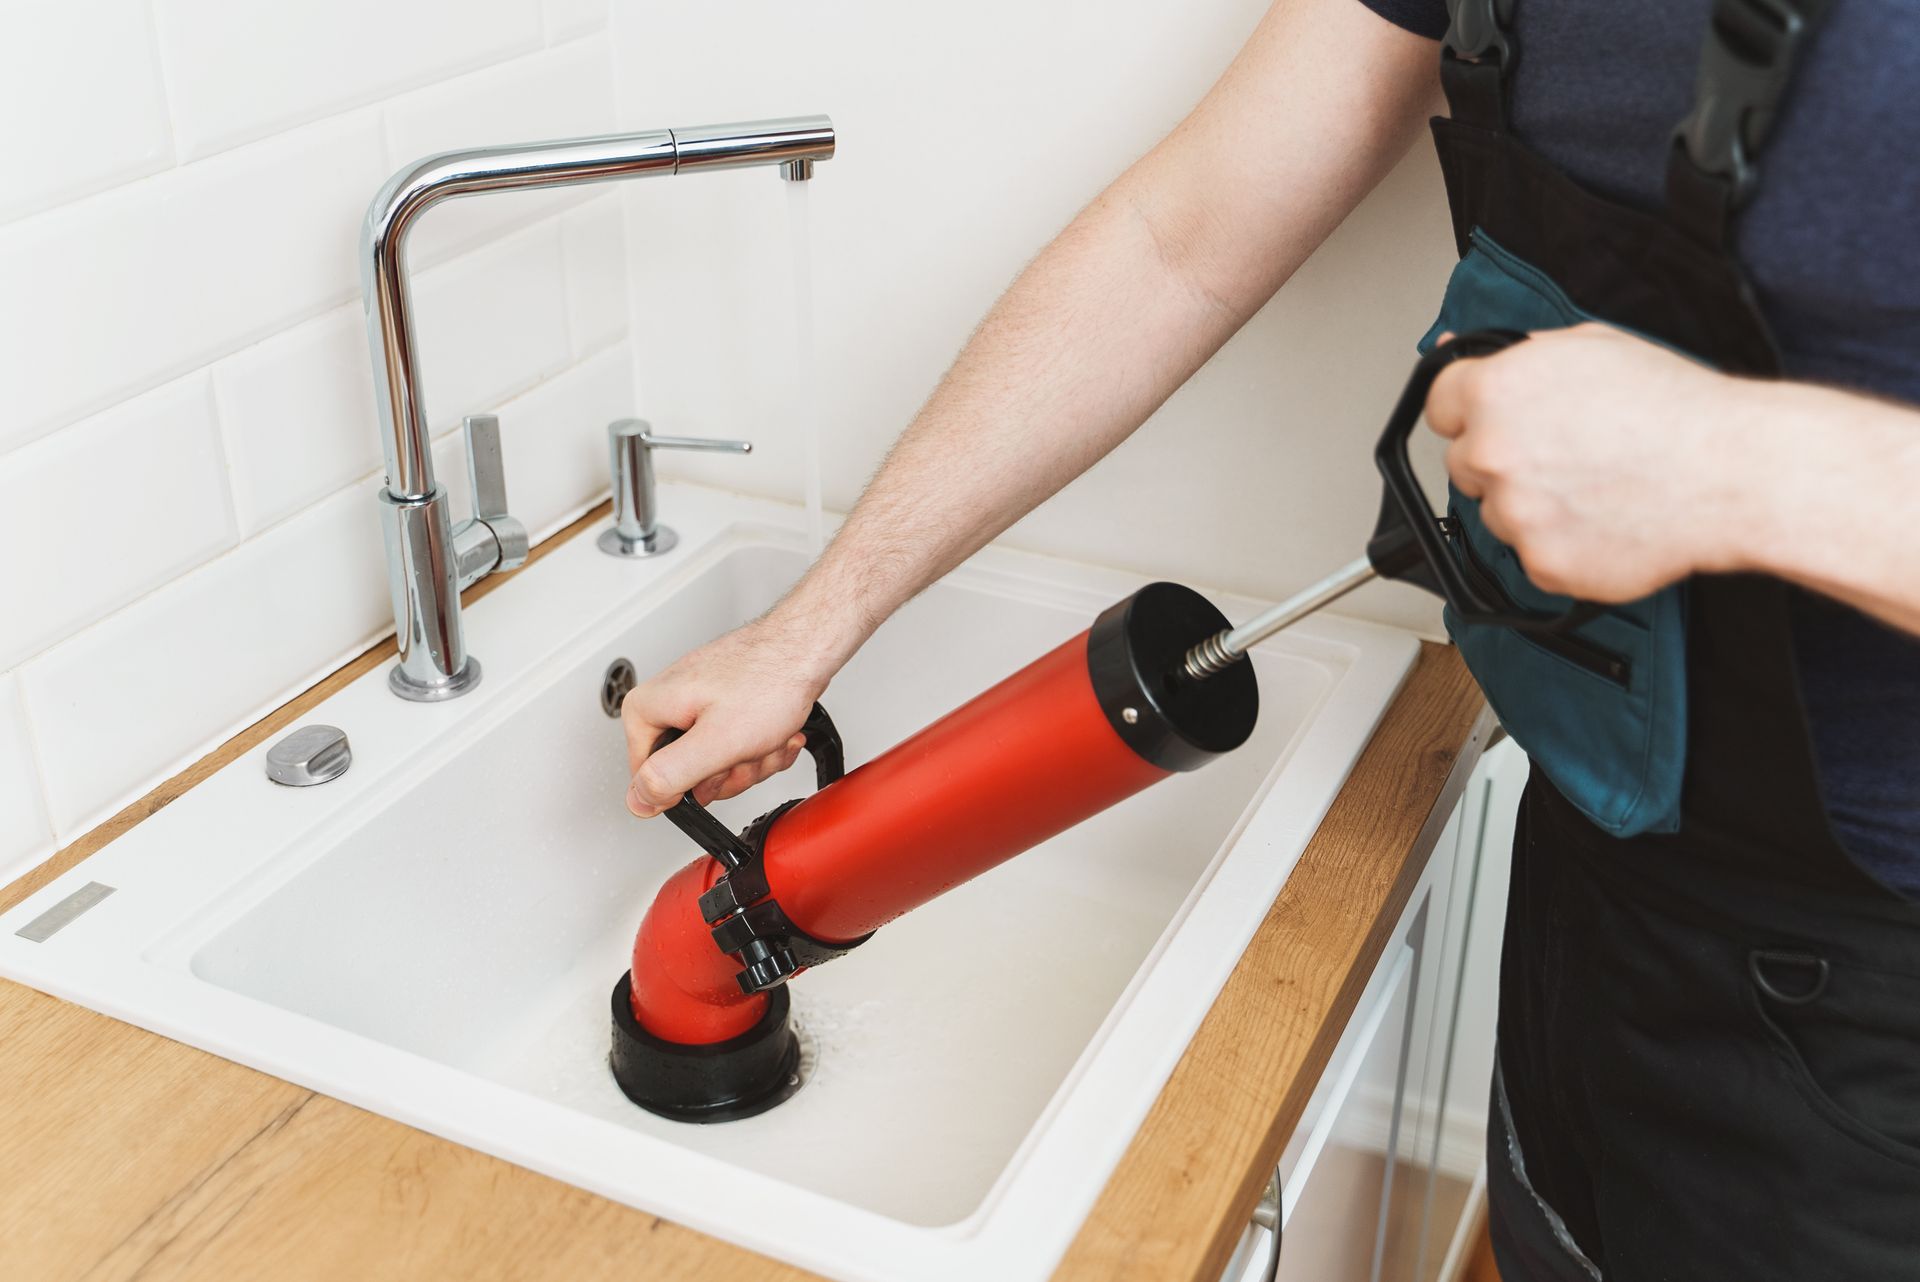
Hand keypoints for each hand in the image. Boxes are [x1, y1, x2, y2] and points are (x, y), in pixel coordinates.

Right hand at [621, 618, 832, 816]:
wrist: (806, 648)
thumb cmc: (769, 680)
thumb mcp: (714, 743)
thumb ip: (670, 776)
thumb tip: (638, 801)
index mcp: (647, 710)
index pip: (650, 781)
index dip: (690, 788)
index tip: (716, 772)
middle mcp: (665, 704)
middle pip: (689, 775)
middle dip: (730, 772)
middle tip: (748, 751)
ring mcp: (696, 703)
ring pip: (719, 763)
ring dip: (753, 759)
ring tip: (768, 737)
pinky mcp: (723, 705)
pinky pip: (737, 745)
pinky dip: (762, 746)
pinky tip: (777, 733)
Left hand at [1425, 323, 1757, 602]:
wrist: (1730, 471)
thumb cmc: (1673, 406)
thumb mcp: (1591, 346)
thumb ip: (1518, 354)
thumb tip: (1458, 353)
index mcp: (1496, 391)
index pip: (1438, 404)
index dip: (1468, 410)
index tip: (1491, 418)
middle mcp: (1493, 453)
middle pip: (1465, 463)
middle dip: (1501, 459)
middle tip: (1564, 454)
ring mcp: (1514, 514)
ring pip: (1498, 513)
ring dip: (1532, 505)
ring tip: (1598, 487)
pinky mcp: (1542, 563)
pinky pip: (1534, 555)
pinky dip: (1563, 545)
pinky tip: (1607, 520)